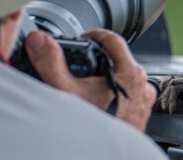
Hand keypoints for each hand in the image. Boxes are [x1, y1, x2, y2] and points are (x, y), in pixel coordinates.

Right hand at [25, 29, 155, 130]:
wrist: (102, 155)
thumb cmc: (91, 130)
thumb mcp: (65, 91)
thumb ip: (51, 62)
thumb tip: (39, 42)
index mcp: (129, 73)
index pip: (113, 39)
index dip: (94, 35)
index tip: (83, 38)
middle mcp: (141, 84)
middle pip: (119, 58)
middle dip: (99, 58)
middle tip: (81, 64)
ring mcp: (143, 100)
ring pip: (124, 77)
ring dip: (107, 76)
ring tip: (88, 85)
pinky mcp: (141, 113)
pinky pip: (128, 94)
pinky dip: (115, 93)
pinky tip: (99, 101)